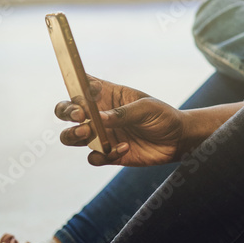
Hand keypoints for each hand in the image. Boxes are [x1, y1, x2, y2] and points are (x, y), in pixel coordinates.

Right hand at [55, 76, 185, 166]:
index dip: (77, 85)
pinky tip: (125, 148)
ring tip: (89, 133)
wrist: (177, 140)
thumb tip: (99, 119)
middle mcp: (98, 114)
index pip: (81, 85)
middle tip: (80, 116)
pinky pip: (93, 157)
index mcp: (107, 95)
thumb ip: (123, 113)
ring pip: (70, 136)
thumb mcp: (147, 108)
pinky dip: (103, 155)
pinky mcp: (107, 154)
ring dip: (73, 135)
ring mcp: (100, 135)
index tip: (88, 91)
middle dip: (66, 112)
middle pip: (66, 110)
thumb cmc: (162, 116)